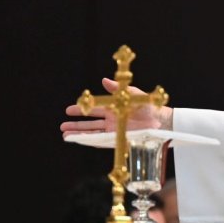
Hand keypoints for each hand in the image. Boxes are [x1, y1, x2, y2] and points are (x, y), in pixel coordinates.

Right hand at [59, 77, 173, 137]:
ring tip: (66, 136)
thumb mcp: (132, 94)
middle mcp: (111, 120)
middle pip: (89, 124)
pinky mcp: (118, 139)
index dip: (80, 110)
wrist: (160, 120)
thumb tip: (104, 80)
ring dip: (80, 134)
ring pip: (93, 133)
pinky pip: (102, 142)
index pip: (92, 109)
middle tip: (62, 126)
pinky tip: (81, 142)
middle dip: (76, 125)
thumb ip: (117, 89)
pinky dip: (91, 142)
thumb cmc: (148, 106)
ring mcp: (114, 131)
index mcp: (112, 109)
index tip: (67, 110)